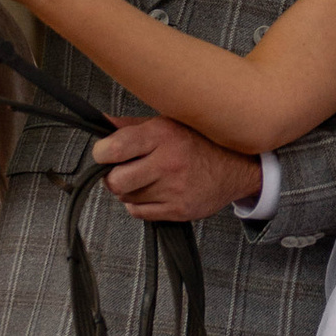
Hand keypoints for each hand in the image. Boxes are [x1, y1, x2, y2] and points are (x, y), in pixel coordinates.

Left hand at [89, 117, 259, 221]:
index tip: (105, 153)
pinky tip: (152, 192)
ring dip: (128, 191)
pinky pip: (139, 213)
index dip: (101, 153)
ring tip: (144, 179)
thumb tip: (100, 122)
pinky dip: (139, 205)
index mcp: (162, 135)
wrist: (235, 167)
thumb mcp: (167, 123)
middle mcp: (168, 162)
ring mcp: (174, 189)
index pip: (113, 149)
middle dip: (112, 177)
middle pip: (115, 181)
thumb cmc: (198, 141)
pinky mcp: (179, 209)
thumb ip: (132, 126)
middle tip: (122, 171)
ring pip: (126, 198)